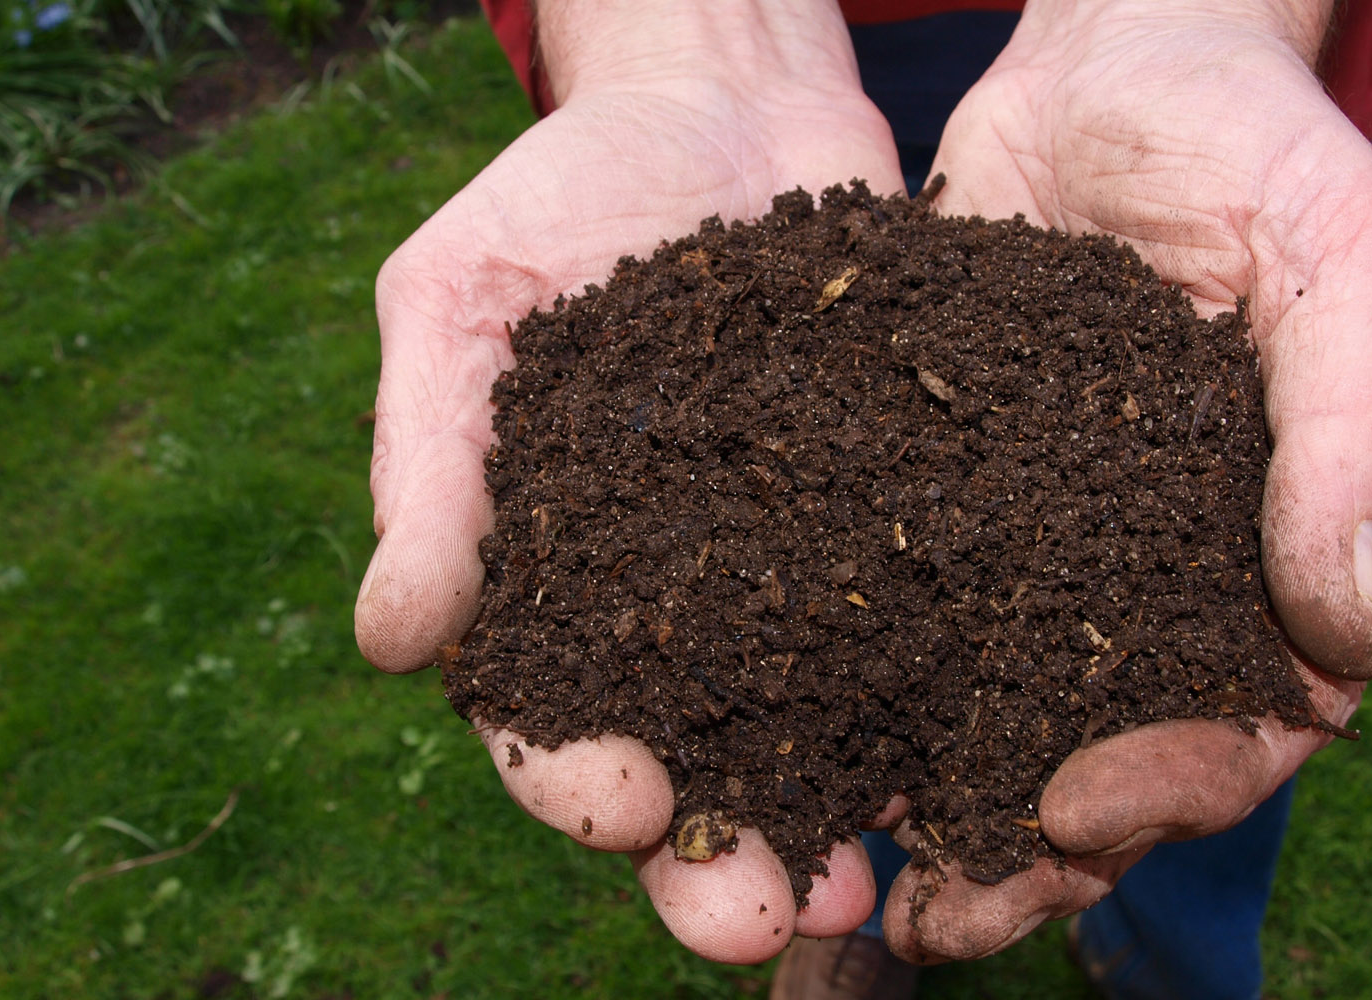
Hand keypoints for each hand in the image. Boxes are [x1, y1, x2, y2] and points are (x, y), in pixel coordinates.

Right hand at [353, 0, 905, 963]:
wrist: (722, 102)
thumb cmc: (560, 196)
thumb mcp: (460, 303)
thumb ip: (429, 467)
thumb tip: (390, 643)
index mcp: (553, 581)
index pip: (547, 716)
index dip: (575, 779)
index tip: (622, 807)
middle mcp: (677, 607)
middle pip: (690, 764)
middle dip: (715, 858)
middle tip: (758, 922)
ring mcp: (796, 573)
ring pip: (814, 732)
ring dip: (836, 821)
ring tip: (873, 891)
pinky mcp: (897, 524)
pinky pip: (924, 628)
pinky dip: (946, 701)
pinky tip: (982, 755)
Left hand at [883, 0, 1371, 961]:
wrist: (1111, 57)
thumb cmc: (1256, 143)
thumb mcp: (1342, 258)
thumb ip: (1358, 434)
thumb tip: (1355, 635)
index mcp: (1264, 555)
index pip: (1244, 723)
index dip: (1172, 787)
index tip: (1075, 809)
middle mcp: (1144, 575)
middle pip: (1099, 756)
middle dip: (1025, 849)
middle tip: (937, 916)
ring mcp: (1033, 544)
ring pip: (983, 711)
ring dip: (920, 802)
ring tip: (839, 874)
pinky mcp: (929, 494)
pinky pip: (889, 610)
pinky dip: (840, 683)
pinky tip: (768, 734)